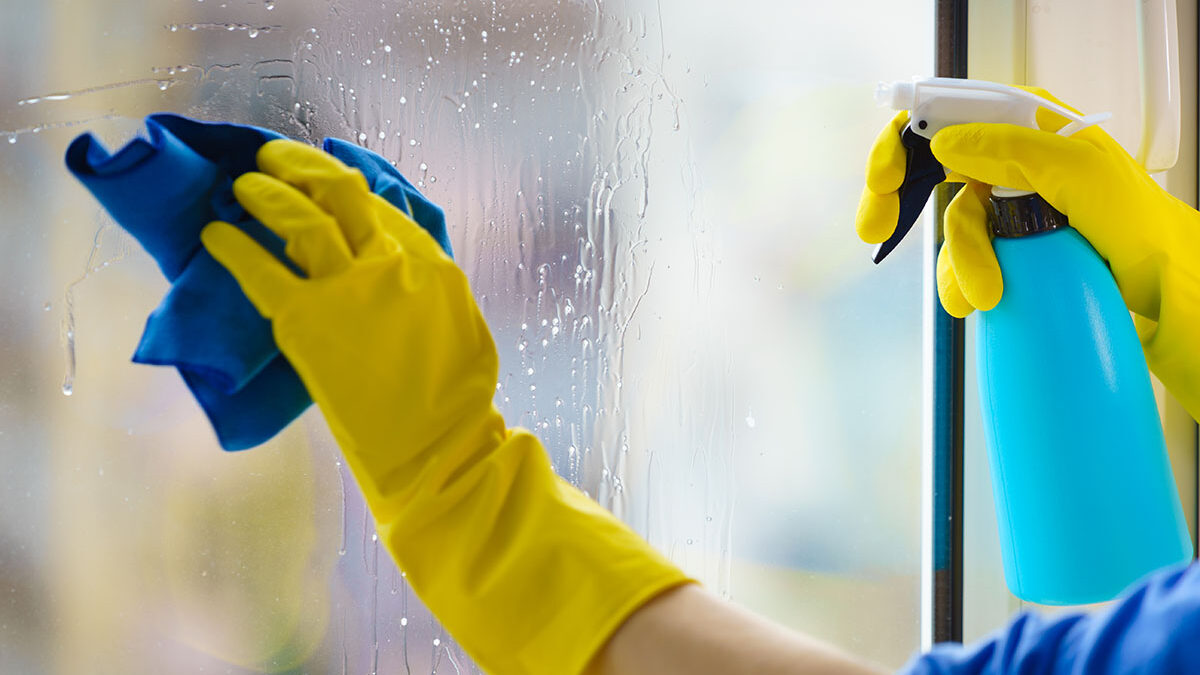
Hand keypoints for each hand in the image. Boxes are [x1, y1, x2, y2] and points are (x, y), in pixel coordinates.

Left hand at [200, 139, 500, 513]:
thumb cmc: (457, 399)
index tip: (329, 169)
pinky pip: (263, 271)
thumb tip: (407, 267)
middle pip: (343, 192)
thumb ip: (432, 285)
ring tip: (243, 185)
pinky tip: (215, 236)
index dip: (352, 180)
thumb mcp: (462, 323)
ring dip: (266, 192)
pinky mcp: (307, 321)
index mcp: (432, 264)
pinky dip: (234, 248)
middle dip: (304, 167)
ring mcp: (349, 289)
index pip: (384, 204)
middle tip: (276, 158)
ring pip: (301, 217)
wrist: (438, 446)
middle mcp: (392, 263)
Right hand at [855, 88, 1199, 320]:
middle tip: (875, 229)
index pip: (945, 112)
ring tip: (983, 293)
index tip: (883, 178)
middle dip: (899, 200)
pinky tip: (976, 299)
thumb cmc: (1136, 219)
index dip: (903, 140)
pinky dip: (960, 280)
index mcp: (1024, 122)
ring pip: (950, 224)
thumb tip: (943, 143)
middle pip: (929, 165)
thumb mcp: (1079, 173)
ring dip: (957, 261)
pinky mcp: (1006, 242)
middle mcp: (1008, 157)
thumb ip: (1013, 149)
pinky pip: (962, 257)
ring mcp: (1005, 201)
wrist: (1160, 280)